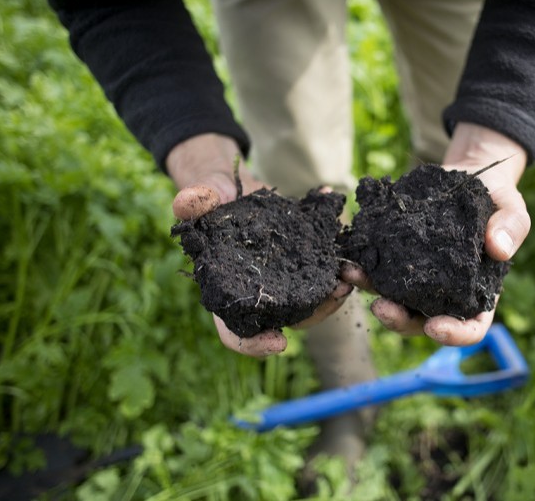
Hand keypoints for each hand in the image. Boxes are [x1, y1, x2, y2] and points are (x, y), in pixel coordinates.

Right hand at [167, 133, 352, 356]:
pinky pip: (322, 266)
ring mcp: (284, 279)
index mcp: (228, 291)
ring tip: (348, 274)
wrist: (234, 190)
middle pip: (288, 318)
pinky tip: (342, 232)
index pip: (236, 331)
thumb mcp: (199, 199)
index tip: (280, 343)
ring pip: (311, 298)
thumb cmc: (211, 203)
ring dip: (332, 291)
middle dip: (314, 312)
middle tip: (336, 294)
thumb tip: (186, 202)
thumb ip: (193, 202)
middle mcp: (260, 293)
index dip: (254, 343)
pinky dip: (334, 254)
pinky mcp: (302, 260)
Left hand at [343, 122, 530, 345]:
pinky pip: (378, 265)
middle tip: (382, 307)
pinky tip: (350, 251)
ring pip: (393, 296)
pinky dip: (363, 261)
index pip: (471, 328)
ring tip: (353, 274)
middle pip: (421, 321)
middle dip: (399, 320)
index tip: (436, 327)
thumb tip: (499, 249)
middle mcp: (443, 292)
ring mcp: (417, 276)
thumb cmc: (496, 198)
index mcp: (477, 293)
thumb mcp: (513, 208)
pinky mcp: (397, 255)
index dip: (454, 334)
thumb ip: (512, 228)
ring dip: (371, 291)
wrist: (467, 174)